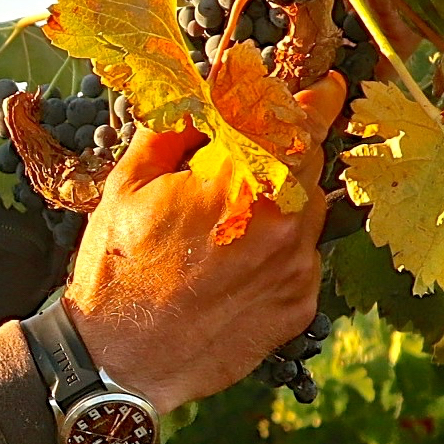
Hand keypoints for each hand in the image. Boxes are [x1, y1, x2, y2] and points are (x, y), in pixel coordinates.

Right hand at [63, 80, 344, 413]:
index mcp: (242, 183)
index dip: (319, 95)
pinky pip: (302, 257)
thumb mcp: (129, 183)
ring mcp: (297, 270)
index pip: (305, 120)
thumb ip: (177, 127)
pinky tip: (233, 263)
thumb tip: (208, 91)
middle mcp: (284, 225)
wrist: (118, 362)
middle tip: (248, 156)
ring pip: (308, 211)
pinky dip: (279, 248)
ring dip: (282, 200)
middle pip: (310, 163)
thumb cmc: (117, 269)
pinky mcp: (300, 307)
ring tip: (229, 218)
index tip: (326, 82)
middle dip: (286, 151)